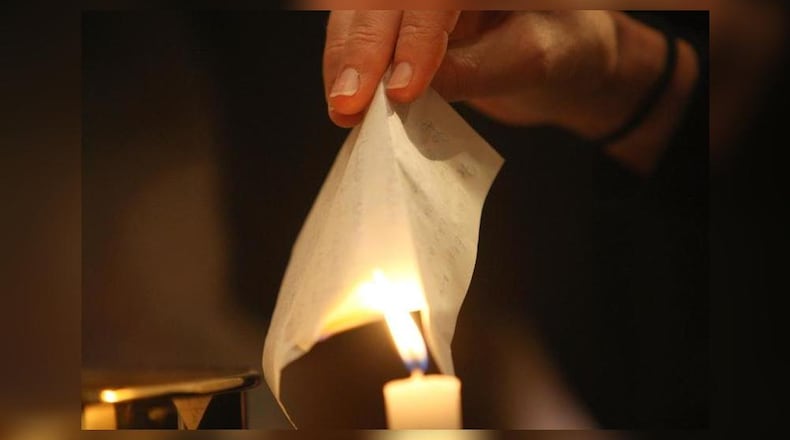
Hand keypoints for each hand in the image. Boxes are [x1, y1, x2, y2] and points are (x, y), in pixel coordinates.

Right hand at [324, 11, 626, 135]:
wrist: (566, 55)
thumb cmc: (565, 45)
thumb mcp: (535, 57)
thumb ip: (479, 69)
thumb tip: (415, 89)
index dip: (413, 40)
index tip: (402, 90)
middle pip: (382, 1)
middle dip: (360, 51)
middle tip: (347, 103)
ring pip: (359, 12)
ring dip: (345, 61)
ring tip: (342, 108)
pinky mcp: (403, 20)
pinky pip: (363, 33)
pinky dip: (349, 66)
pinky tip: (345, 96)